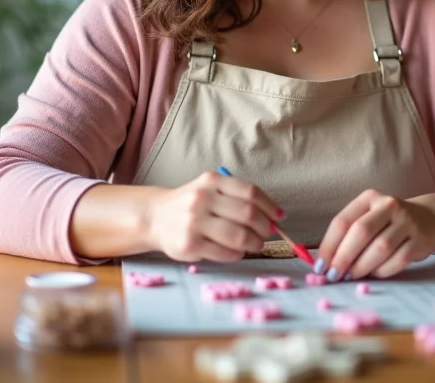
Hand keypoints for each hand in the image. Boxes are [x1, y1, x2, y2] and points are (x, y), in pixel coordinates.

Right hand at [148, 171, 282, 262]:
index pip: (250, 192)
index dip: (270, 206)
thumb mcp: (210, 189)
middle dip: (264, 227)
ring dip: (255, 243)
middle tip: (268, 234)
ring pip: (238, 235)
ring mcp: (194, 222)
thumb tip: (273, 217)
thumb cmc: (192, 203)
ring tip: (256, 245)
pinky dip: (237, 254)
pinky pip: (224, 252)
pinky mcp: (189, 245)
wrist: (155, 217)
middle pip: (247, 214)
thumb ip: (237, 198)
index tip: (279, 216)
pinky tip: (237, 252)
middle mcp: (202, 198)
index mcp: (212, 181)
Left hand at [314, 189, 434, 280]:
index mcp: (369, 198)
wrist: (428, 219)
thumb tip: (325, 262)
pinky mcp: (420, 240)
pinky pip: (398, 260)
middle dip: (343, 257)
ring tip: (351, 276)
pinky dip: (382, 271)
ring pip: (380, 248)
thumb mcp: (368, 217)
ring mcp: (406, 221)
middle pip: (361, 232)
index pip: (343, 221)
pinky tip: (373, 274)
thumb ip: (348, 234)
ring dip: (361, 267)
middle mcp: (388, 205)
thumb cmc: (387, 223)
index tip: (319, 266)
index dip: (329, 245)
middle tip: (333, 275)